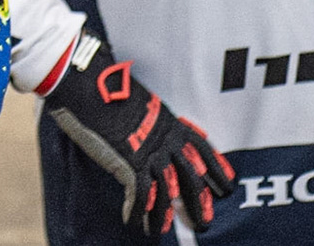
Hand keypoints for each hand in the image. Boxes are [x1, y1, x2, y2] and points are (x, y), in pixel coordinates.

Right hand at [44, 35, 234, 235]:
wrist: (86, 82)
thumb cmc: (103, 86)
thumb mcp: (134, 100)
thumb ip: (144, 118)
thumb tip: (140, 129)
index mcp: (168, 121)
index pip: (202, 148)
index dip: (217, 168)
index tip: (227, 185)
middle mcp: (165, 138)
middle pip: (192, 177)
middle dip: (197, 203)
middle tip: (201, 223)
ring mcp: (150, 151)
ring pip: (168, 193)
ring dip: (165, 217)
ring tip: (161, 231)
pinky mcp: (130, 163)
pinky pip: (141, 196)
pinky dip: (138, 213)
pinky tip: (133, 222)